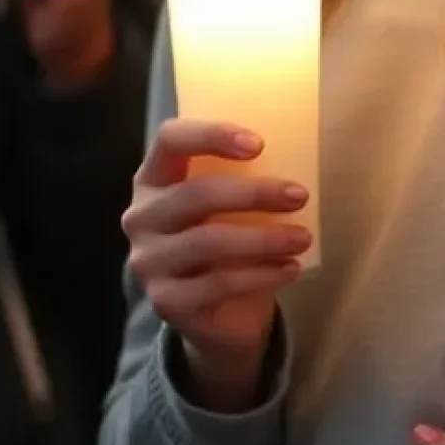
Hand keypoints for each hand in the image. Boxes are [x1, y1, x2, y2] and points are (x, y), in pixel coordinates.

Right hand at [123, 119, 309, 412]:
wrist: (218, 310)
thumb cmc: (229, 233)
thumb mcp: (232, 200)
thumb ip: (247, 174)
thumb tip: (302, 151)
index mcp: (154, 177)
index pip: (169, 140)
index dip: (210, 135)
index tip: (258, 144)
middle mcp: (142, 216)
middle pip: (195, 194)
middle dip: (253, 193)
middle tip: (299, 196)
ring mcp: (149, 262)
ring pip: (208, 242)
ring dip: (264, 239)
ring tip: (302, 238)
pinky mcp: (165, 301)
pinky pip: (217, 284)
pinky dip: (261, 275)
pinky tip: (290, 268)